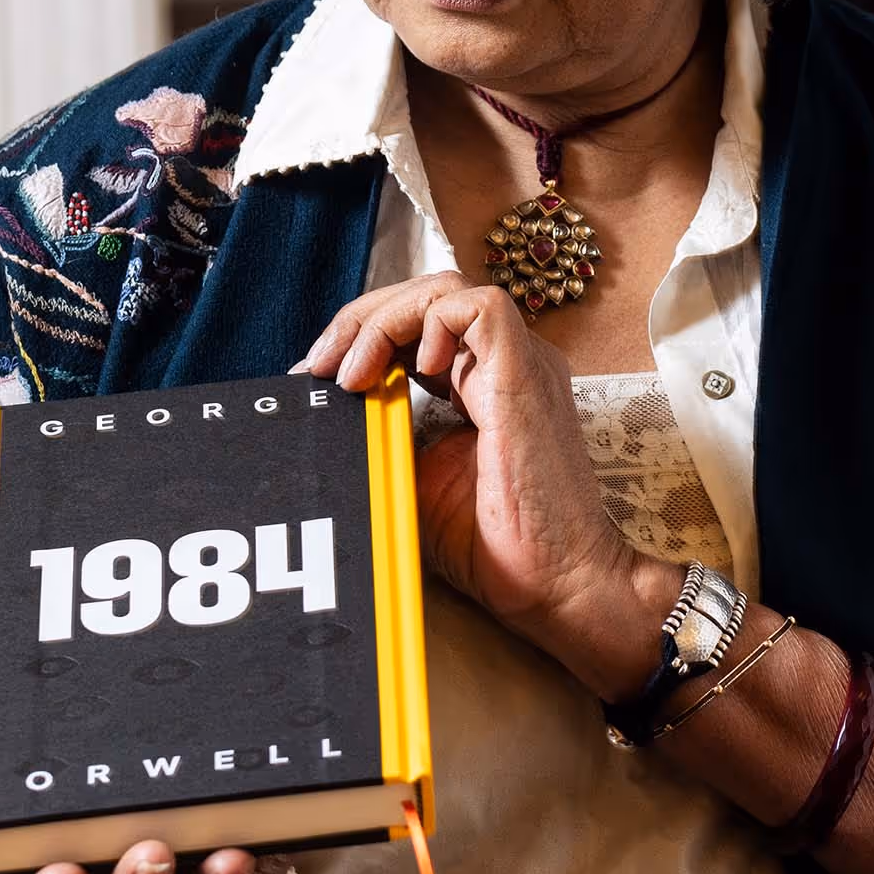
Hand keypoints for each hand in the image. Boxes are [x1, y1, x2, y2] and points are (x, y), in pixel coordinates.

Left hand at [302, 271, 668, 694]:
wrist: (557, 583)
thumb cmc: (498, 544)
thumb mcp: (416, 479)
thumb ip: (385, 434)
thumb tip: (330, 411)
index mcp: (484, 382)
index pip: (418, 324)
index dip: (363, 336)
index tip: (317, 378)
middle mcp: (505, 364)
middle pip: (426, 296)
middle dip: (361, 320)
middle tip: (319, 366)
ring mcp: (521, 365)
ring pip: (447, 290)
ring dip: (384, 318)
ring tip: (351, 368)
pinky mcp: (525, 377)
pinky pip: (480, 308)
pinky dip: (430, 322)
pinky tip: (408, 369)